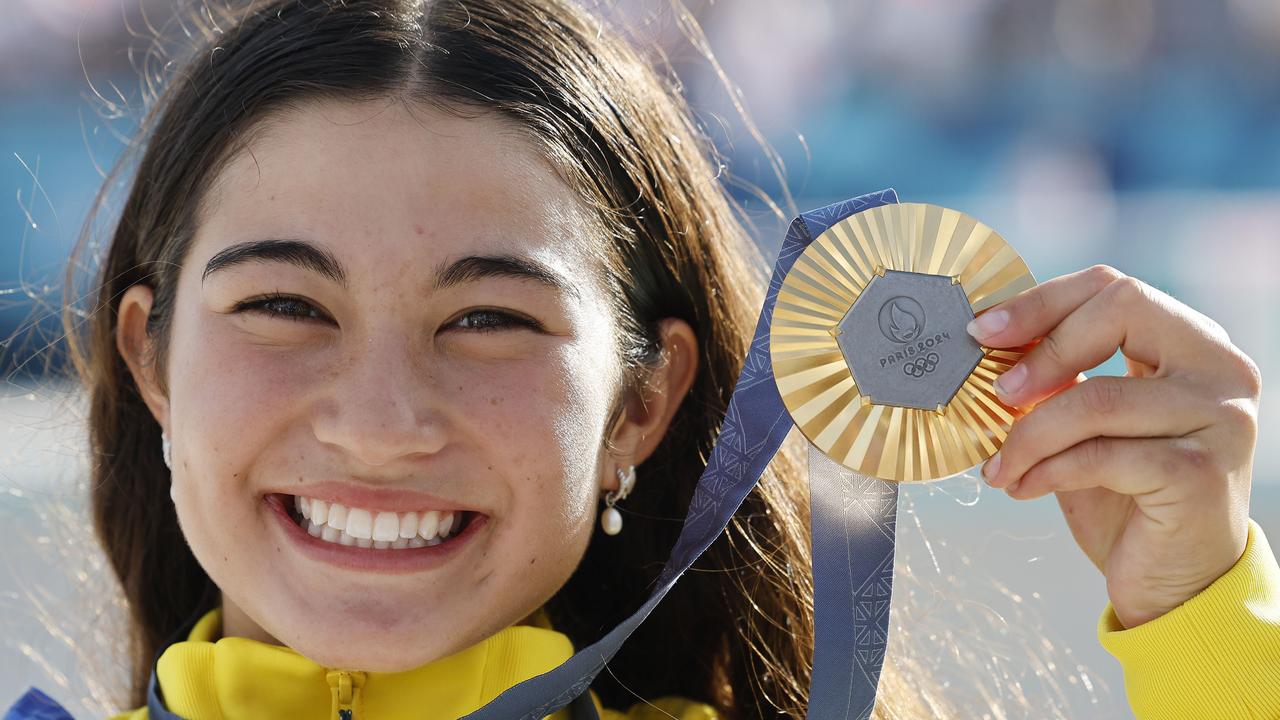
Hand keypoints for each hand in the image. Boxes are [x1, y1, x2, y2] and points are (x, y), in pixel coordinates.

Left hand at [968, 264, 1261, 628]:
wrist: (1176, 582)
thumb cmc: (1125, 496)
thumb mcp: (1087, 425)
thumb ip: (1057, 379)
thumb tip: (988, 345)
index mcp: (1192, 343)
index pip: (1114, 288)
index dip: (1042, 302)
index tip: (983, 331)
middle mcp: (1219, 370)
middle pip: (1121, 312)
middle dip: (1041, 351)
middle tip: (996, 394)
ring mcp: (1219, 420)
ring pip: (1098, 399)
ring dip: (1029, 434)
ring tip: (999, 465)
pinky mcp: (1200, 474)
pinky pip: (1101, 456)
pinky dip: (1046, 470)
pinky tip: (1022, 487)